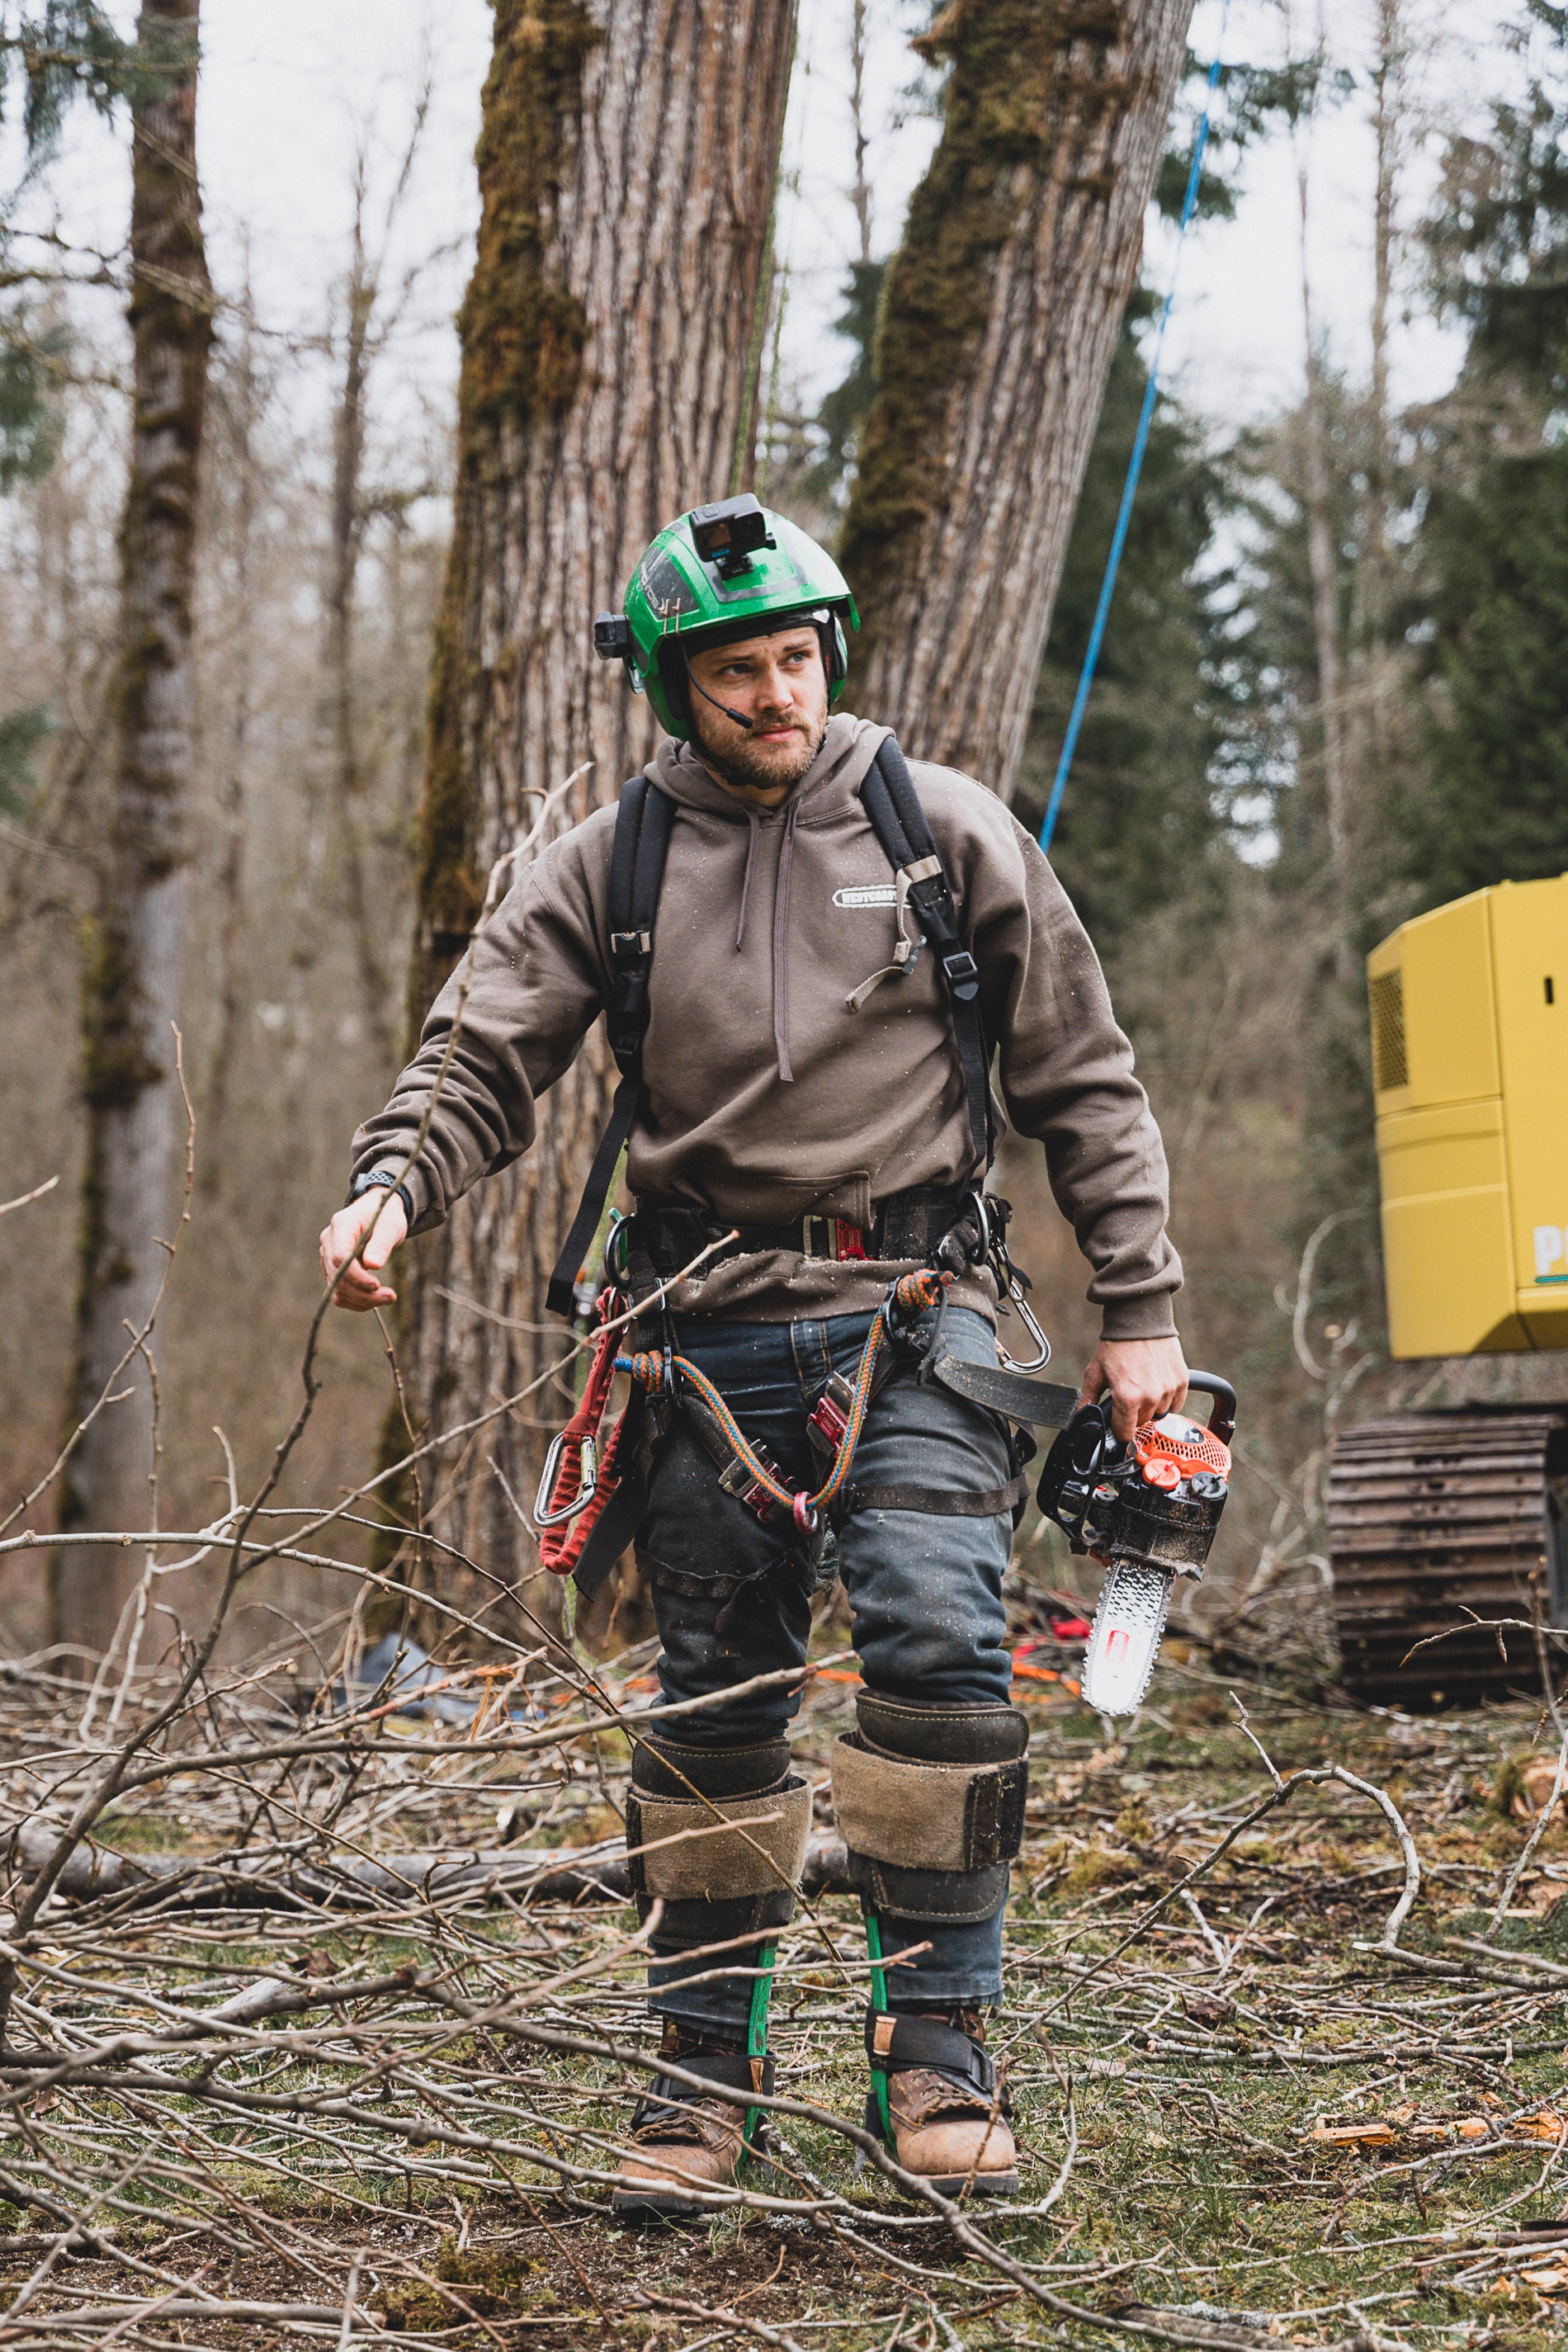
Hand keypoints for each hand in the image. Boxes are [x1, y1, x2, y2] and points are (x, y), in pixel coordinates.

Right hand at [319, 1188, 408, 1312]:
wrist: (377, 1211)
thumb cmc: (385, 1215)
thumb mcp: (391, 1226)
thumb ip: (381, 1244)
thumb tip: (374, 1265)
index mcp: (341, 1226)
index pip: (341, 1258)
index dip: (357, 1276)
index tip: (378, 1285)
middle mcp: (329, 1241)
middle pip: (338, 1277)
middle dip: (364, 1293)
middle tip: (391, 1297)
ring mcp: (327, 1256)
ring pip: (337, 1289)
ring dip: (362, 1300)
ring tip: (388, 1297)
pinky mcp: (331, 1268)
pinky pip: (339, 1291)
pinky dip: (357, 1300)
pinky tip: (375, 1298)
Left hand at [1078, 1334, 1187, 1443]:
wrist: (1140, 1319)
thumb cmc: (1117, 1344)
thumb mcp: (1095, 1372)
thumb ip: (1088, 1399)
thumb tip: (1081, 1416)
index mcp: (1127, 1398)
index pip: (1125, 1433)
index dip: (1118, 1428)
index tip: (1118, 1420)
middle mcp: (1150, 1397)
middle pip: (1142, 1423)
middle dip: (1133, 1414)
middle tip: (1128, 1393)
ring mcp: (1168, 1390)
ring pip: (1159, 1414)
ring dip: (1151, 1405)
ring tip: (1143, 1384)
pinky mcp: (1181, 1382)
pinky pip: (1176, 1404)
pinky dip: (1167, 1399)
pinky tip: (1157, 1384)